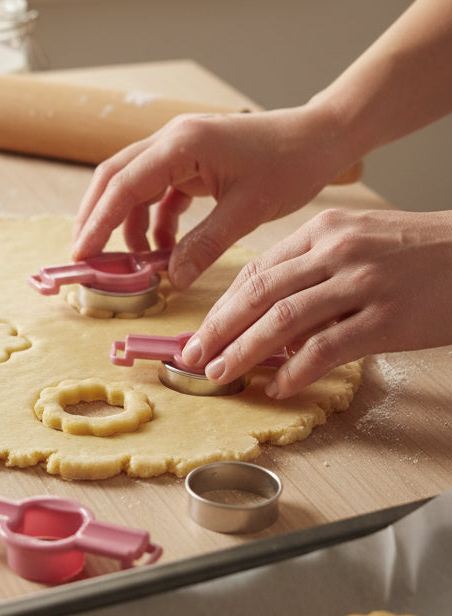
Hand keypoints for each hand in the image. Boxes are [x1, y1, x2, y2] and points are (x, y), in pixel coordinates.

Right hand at [72, 104, 349, 288]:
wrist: (319, 138)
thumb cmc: (290, 165)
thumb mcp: (248, 211)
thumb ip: (205, 244)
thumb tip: (172, 279)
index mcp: (182, 144)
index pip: (123, 185)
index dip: (97, 223)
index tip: (81, 255)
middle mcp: (172, 139)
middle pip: (115, 179)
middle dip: (97, 219)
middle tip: (87, 258)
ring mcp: (181, 148)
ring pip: (134, 185)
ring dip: (129, 222)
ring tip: (137, 262)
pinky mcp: (193, 160)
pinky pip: (160, 190)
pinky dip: (156, 219)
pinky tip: (165, 249)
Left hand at [184, 207, 451, 396]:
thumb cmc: (422, 253)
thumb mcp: (363, 242)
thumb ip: (318, 270)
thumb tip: (276, 320)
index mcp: (325, 229)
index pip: (258, 269)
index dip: (224, 304)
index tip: (202, 330)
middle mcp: (337, 251)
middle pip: (260, 293)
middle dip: (219, 329)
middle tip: (192, 357)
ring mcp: (361, 284)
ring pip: (283, 320)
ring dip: (245, 351)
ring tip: (221, 374)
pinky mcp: (386, 318)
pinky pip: (327, 347)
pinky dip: (296, 370)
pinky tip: (279, 386)